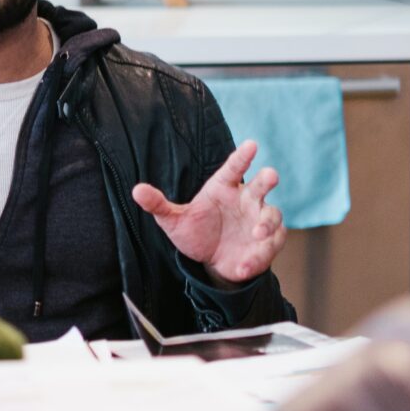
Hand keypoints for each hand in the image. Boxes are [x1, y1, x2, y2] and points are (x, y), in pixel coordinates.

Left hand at [131, 139, 287, 285]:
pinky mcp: (267, 243)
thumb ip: (158, 205)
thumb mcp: (174, 220)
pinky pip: (271, 245)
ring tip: (256, 235)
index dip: (243, 156)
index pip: (234, 167)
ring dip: (267, 223)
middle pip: (262, 184)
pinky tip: (244, 266)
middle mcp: (246, 200)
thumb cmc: (195, 232)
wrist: (210, 262)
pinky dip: (260, 256)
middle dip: (267, 178)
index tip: (252, 144)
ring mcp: (259, 220)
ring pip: (273, 215)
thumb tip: (136, 190)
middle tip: (270, 175)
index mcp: (224, 187)